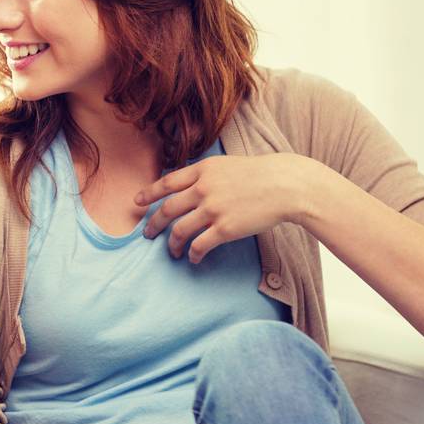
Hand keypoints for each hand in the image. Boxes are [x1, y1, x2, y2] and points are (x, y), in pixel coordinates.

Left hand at [137, 153, 323, 262]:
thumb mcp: (226, 165)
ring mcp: (213, 209)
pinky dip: (192, 253)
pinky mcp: (225, 228)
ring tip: (171, 251)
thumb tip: (186, 187)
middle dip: (153, 223)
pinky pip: (199, 245)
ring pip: (179, 230)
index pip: (166, 183)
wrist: (286, 185)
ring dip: (171, 243)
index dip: (149, 194)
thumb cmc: (261, 174)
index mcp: (202, 170)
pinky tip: (192, 258)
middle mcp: (203, 189)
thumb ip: (205, 175)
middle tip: (146, 233)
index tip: (137, 202)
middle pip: (167, 209)